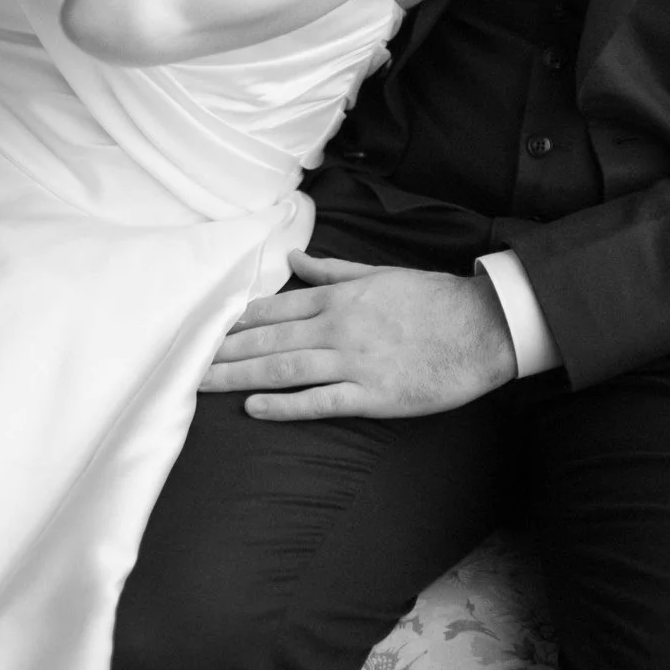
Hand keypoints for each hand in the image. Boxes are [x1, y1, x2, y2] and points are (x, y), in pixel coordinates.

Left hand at [199, 250, 516, 420]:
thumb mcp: (379, 274)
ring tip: (204, 385)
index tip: (207, 331)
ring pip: (284, 369)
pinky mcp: (372, 395)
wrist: (480, 327)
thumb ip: (332, 270)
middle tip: (188, 364)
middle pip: (269, 341)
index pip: (275, 310)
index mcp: (339, 298)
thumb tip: (293, 262)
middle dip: (225, 353)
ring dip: (240, 377)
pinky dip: (285, 405)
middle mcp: (338, 328)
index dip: (238, 323)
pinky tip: (254, 408)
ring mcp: (354, 362)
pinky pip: (320, 401)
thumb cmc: (433, 299)